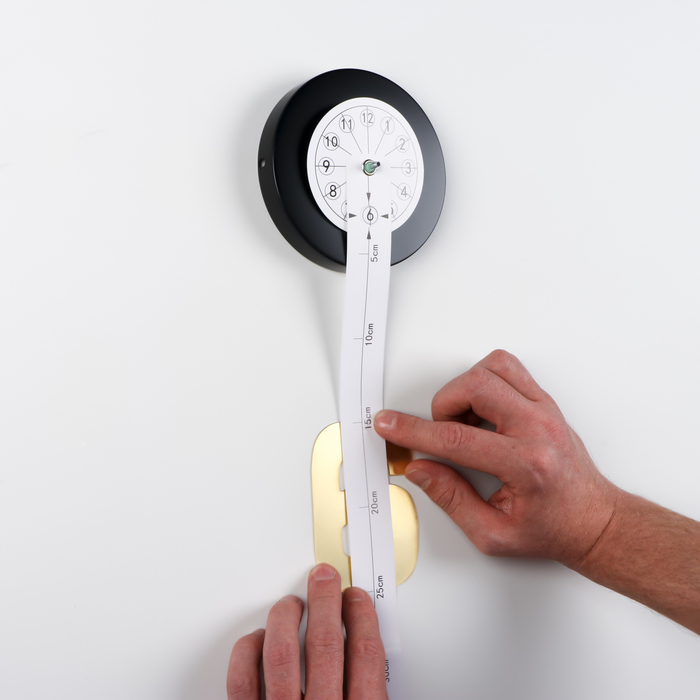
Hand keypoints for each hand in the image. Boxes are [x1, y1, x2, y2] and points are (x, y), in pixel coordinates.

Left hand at [227, 563, 387, 699]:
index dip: (362, 617)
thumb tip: (371, 658)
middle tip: (324, 578)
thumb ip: (368, 694)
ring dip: (286, 619)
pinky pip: (242, 681)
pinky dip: (248, 653)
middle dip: (325, 602)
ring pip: (281, 655)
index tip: (356, 598)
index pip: (365, 656)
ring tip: (291, 603)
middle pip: (325, 645)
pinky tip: (256, 639)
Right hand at [374, 349, 618, 566]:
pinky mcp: (545, 402)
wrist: (595, 521)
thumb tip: (420, 470)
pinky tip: (482, 411)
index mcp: (525, 465)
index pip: (456, 438)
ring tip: (465, 421)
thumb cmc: (552, 528)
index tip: (389, 425)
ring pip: (492, 368)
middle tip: (442, 433)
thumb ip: (451, 499)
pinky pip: (508, 369)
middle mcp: (538, 428)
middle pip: (476, 386)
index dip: (413, 431)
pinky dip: (485, 382)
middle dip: (443, 406)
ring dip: (465, 389)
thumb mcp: (493, 534)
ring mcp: (545, 410)